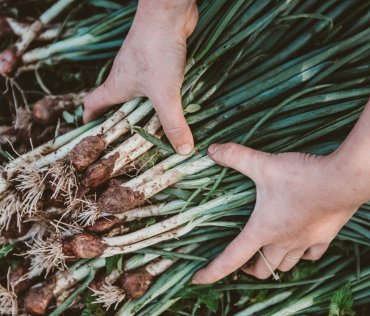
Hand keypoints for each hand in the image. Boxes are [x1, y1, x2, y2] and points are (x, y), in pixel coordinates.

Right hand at [83, 0, 197, 154]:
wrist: (168, 12)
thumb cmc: (157, 51)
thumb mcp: (164, 94)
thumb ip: (173, 123)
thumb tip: (183, 151)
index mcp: (116, 86)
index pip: (93, 103)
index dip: (90, 120)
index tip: (93, 134)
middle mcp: (124, 75)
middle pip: (115, 101)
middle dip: (122, 120)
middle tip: (132, 138)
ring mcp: (140, 65)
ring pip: (137, 91)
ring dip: (144, 108)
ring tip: (156, 125)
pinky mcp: (156, 58)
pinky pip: (154, 81)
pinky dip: (160, 94)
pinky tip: (174, 102)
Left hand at [192, 143, 369, 283]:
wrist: (347, 179)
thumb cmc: (303, 176)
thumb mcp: (263, 164)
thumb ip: (236, 157)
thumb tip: (211, 150)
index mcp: (263, 230)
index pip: (230, 259)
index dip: (211, 272)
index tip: (197, 280)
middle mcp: (282, 242)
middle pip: (261, 270)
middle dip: (247, 269)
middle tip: (241, 262)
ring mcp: (305, 242)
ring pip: (284, 266)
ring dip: (272, 264)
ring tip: (265, 255)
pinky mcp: (324, 237)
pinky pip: (310, 256)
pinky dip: (301, 256)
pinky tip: (299, 246)